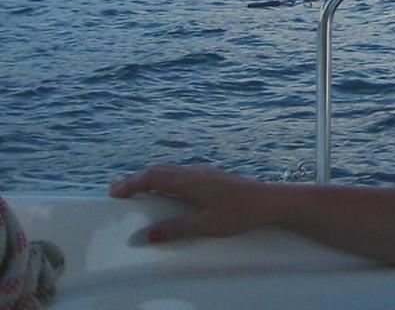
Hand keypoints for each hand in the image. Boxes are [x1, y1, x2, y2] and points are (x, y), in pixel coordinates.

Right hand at [109, 164, 275, 243]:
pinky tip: (166, 192)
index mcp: (191, 180)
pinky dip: (165, 180)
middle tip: (118, 192)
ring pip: (171, 170)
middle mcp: (196, 171)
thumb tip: (147, 235)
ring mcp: (205, 171)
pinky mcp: (212, 176)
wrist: (269, 200)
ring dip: (151, 178)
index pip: (154, 177)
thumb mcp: (206, 226)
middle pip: (160, 170)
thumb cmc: (239, 213)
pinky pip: (181, 173)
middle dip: (137, 179)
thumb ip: (176, 229)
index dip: (131, 183)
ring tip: (136, 192)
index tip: (113, 193)